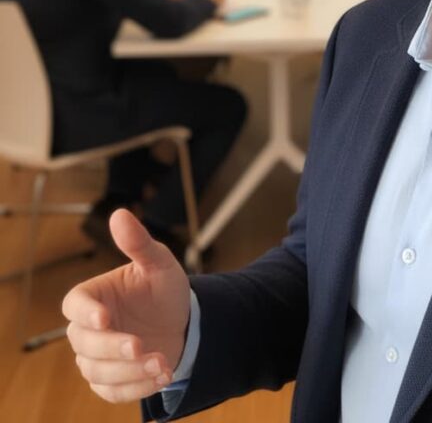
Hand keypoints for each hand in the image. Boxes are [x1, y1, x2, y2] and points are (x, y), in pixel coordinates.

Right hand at [63, 209, 190, 403]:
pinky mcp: (110, 381)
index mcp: (94, 296)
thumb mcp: (159, 263)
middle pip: (83, 343)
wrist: (183, 323)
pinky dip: (136, 388)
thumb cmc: (164, 290)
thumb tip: (120, 214)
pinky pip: (112, 391)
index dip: (85, 313)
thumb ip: (139, 243)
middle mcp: (89, 329)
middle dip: (112, 348)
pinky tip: (161, 376)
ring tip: (161, 363)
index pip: (74, 305)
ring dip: (128, 371)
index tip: (104, 318)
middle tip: (141, 346)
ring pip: (96, 371)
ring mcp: (97, 357)